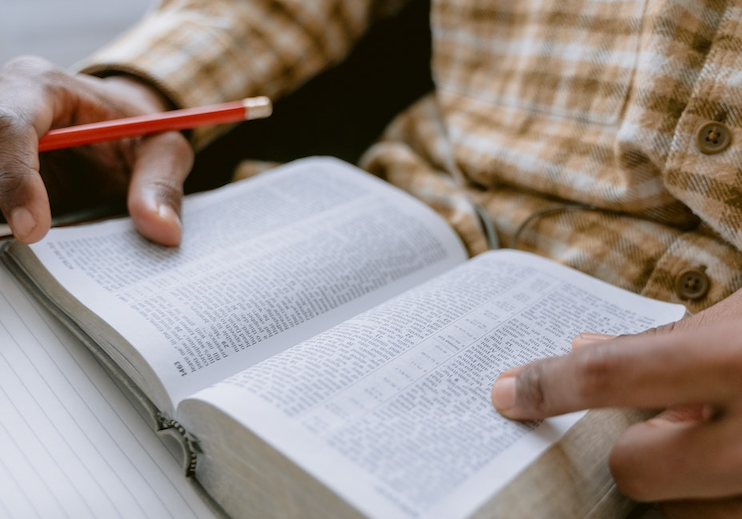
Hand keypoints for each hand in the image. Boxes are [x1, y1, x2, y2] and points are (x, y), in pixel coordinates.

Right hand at [0, 56, 193, 244]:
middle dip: (2, 197)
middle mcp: (6, 104)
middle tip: (29, 239)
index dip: (15, 178)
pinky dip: (9, 219)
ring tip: (35, 238)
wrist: (122, 123)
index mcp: (44, 87)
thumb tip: (163, 230)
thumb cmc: (138, 127)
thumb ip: (160, 184)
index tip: (33, 229)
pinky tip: (31, 237)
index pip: (11, 125)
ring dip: (5, 210)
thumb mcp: (163, 147)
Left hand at [491, 288, 741, 518]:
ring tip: (718, 438)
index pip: (611, 375)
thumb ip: (658, 341)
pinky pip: (715, 517)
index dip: (550, 385)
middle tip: (661, 425)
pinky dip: (712, 492)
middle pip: (635, 469)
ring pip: (679, 510)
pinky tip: (732, 459)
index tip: (508, 394)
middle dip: (630, 451)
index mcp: (735, 362)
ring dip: (684, 479)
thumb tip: (578, 350)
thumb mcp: (734, 321)